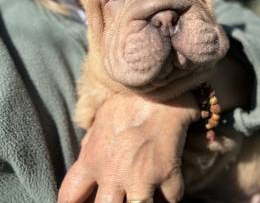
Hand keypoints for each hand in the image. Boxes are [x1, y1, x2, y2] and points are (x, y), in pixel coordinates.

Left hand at [58, 92, 198, 202]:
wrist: (160, 87)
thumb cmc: (130, 99)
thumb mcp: (101, 118)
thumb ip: (91, 141)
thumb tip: (87, 151)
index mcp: (93, 159)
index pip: (69, 197)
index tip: (89, 202)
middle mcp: (113, 173)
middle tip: (125, 194)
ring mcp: (141, 176)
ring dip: (145, 202)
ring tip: (150, 193)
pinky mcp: (167, 172)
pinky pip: (172, 197)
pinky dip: (172, 192)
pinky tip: (171, 180)